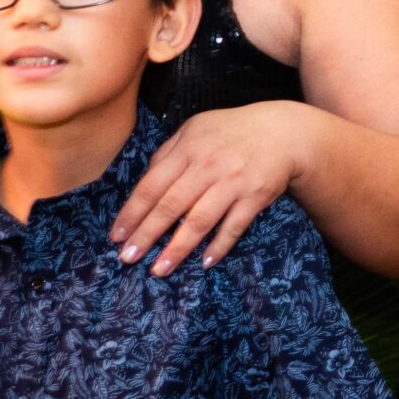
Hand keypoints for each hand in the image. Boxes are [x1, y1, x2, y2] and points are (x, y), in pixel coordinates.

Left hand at [109, 103, 315, 275]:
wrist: (282, 131)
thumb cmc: (232, 132)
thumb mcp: (195, 130)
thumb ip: (168, 152)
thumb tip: (144, 181)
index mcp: (187, 149)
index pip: (151, 185)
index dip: (132, 213)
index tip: (116, 236)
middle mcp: (207, 166)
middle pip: (170, 206)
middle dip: (146, 235)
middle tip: (128, 258)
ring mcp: (232, 182)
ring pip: (199, 220)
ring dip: (177, 248)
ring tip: (160, 269)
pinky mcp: (255, 196)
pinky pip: (234, 226)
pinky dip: (219, 245)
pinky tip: (204, 262)